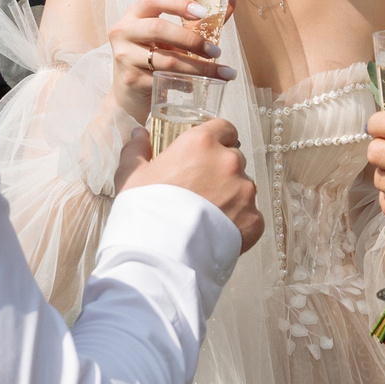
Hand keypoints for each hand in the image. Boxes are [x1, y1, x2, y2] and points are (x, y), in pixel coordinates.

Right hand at [108, 0, 231, 121]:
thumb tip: (232, 1)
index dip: (179, 3)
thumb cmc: (153, 57)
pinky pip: (164, 80)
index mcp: (135, 14)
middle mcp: (124, 31)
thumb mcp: (171, 37)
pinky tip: (198, 86)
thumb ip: (198, 21)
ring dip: (198, 67)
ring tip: (220, 72)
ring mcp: (125, 56)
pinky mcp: (131, 79)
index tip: (204, 12)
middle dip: (192, 40)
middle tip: (216, 51)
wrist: (129, 93)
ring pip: (166, 60)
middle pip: (158, 28)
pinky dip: (186, 83)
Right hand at [124, 117, 264, 251]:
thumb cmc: (144, 211)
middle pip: (234, 159)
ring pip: (244, 188)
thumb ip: (137, 149)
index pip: (224, 128)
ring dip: (231, 197)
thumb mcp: (131, 175)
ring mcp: (245, 191)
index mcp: (201, 143)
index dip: (217, 140)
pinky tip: (216, 233)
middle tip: (201, 192)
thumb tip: (139, 133)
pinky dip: (238, 223)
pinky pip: (250, 216)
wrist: (160, 255)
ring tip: (206, 217)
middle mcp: (228, 161)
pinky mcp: (254, 219)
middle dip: (221, 172)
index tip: (208, 153)